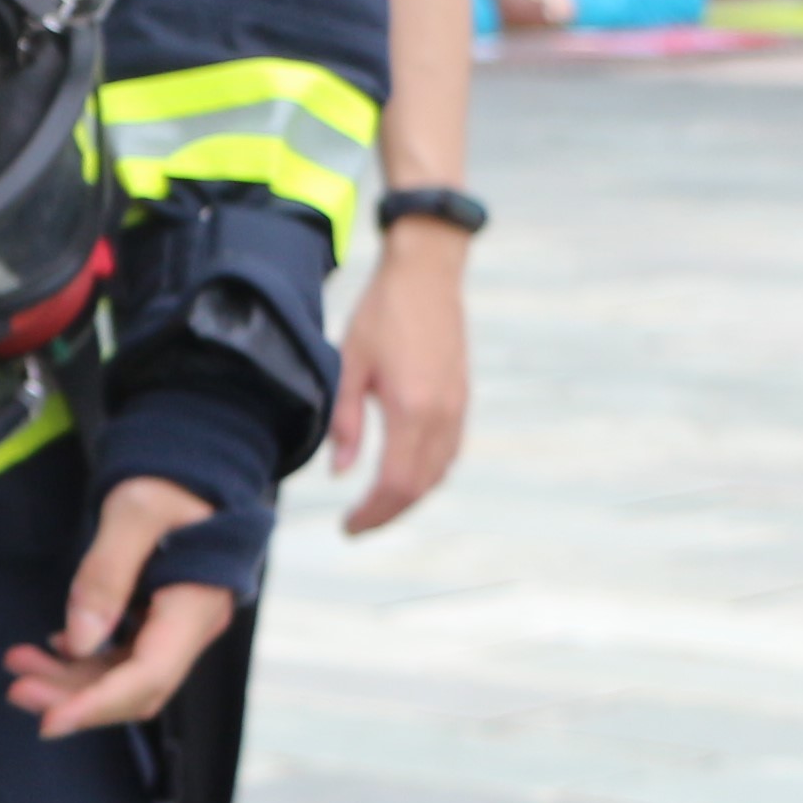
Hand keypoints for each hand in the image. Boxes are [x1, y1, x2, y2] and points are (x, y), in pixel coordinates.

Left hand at [6, 475, 236, 736]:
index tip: (50, 722)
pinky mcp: (161, 620)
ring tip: (20, 664)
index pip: (147, 677)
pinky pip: (123, 655)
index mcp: (195, 606)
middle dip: (75, 697)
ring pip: (122, 675)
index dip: (97, 705)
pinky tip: (53, 649)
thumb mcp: (133, 513)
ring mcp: (177, 627)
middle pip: (133, 688)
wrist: (198, 468)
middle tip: (18, 689)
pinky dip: (84, 659)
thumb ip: (105, 575)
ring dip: (71, 679)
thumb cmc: (172, 481)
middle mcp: (191, 628)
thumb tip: (78, 642)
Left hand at [328, 223, 471, 534]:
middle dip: (387, 514)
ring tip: (376, 507)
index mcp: (410, 408)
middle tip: (356, 525)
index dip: (371, 513)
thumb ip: (345, 421)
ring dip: (408, 498)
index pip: (394, 483)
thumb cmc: (381, 313)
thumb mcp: (349, 364)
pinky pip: (449, 454)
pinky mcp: (462, 399)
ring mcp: (457, 409)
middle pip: (418, 488)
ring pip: (438, 474)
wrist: (427, 275)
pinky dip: (427, 475)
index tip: (347, 526)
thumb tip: (339, 472)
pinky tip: (404, 476)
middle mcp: (441, 415)